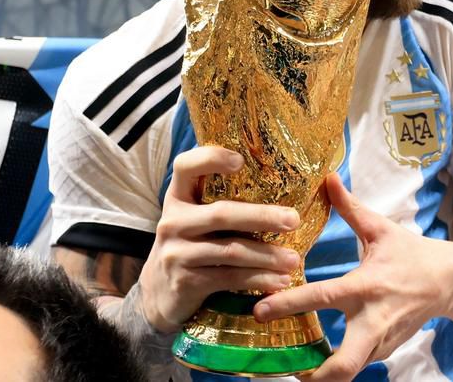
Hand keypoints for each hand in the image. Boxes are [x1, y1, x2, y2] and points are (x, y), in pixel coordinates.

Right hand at [137, 146, 302, 331]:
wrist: (159, 294)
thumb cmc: (192, 245)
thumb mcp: (196, 219)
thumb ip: (222, 202)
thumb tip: (286, 187)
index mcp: (178, 197)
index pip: (186, 166)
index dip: (210, 158)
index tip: (240, 160)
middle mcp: (173, 221)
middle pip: (221, 213)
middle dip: (262, 216)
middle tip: (294, 219)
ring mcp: (177, 252)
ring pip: (231, 250)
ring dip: (268, 256)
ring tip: (294, 259)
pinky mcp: (185, 281)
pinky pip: (229, 277)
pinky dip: (259, 279)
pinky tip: (280, 281)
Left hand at [254, 173, 452, 381]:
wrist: (451, 281)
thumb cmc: (412, 254)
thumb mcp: (381, 229)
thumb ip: (350, 207)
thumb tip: (328, 177)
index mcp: (367, 286)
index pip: (322, 297)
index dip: (289, 305)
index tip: (260, 311)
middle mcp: (373, 320)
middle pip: (344, 365)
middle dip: (315, 378)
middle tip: (284, 372)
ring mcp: (381, 341)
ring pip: (350, 370)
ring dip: (321, 375)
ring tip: (292, 369)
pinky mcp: (385, 352)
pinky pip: (357, 364)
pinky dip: (336, 367)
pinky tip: (316, 361)